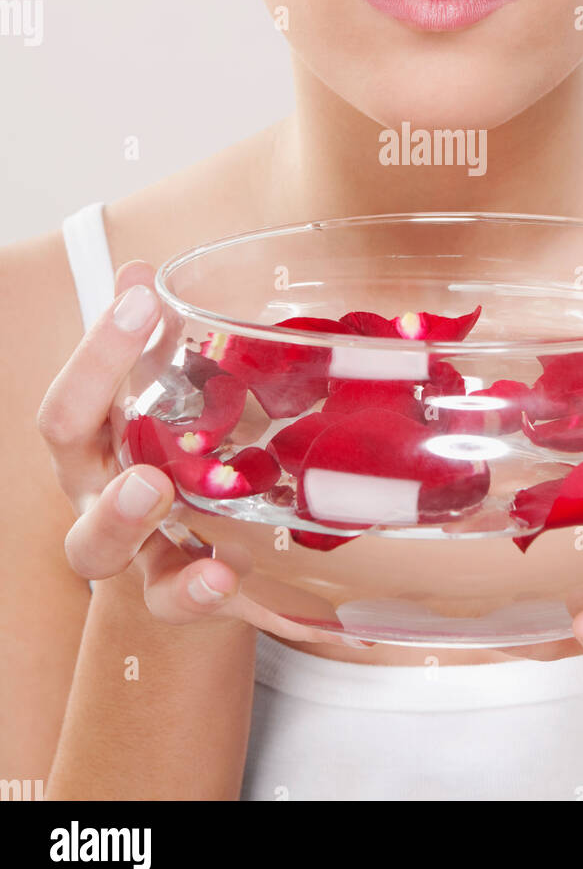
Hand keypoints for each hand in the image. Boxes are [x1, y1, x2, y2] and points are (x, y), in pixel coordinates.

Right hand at [38, 259, 357, 645]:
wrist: (192, 550)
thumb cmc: (171, 456)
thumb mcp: (164, 396)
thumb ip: (151, 340)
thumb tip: (139, 269)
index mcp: (94, 441)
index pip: (74, 400)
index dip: (99, 349)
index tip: (142, 297)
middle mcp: (96, 492)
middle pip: (72, 478)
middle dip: (91, 426)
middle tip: (139, 445)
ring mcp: (129, 547)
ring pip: (96, 550)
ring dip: (121, 522)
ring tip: (157, 496)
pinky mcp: (171, 589)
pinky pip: (170, 600)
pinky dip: (192, 591)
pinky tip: (224, 577)